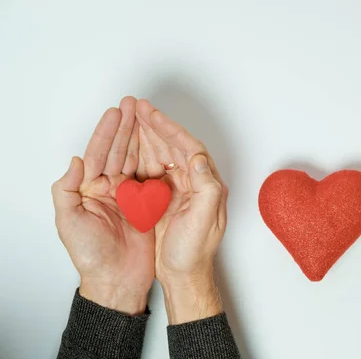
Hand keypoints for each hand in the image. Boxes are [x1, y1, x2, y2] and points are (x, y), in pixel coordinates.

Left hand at [52, 97, 153, 314]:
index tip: (117, 112)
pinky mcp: (147, 204)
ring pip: (136, 159)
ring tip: (149, 116)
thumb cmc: (91, 256)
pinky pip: (153, 176)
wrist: (117, 280)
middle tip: (135, 104)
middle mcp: (109, 189)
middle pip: (118, 150)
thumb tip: (75, 161)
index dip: (107, 131)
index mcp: (89, 189)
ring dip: (142, 137)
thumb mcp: (68, 222)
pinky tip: (162, 143)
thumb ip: (67, 190)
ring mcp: (129, 196)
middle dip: (126, 126)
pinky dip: (157, 158)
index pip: (97, 153)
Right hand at [135, 99, 227, 323]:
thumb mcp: (204, 221)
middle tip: (139, 107)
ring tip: (132, 117)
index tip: (152, 114)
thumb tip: (198, 158)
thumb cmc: (194, 253)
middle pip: (175, 146)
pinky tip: (130, 145)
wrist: (183, 276)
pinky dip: (141, 154)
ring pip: (163, 154)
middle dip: (157, 126)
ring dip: (148, 136)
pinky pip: (153, 169)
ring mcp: (180, 189)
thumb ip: (206, 188)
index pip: (190, 148)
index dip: (171, 129)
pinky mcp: (165, 198)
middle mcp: (195, 183)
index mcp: (207, 185)